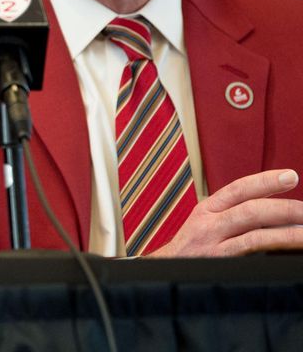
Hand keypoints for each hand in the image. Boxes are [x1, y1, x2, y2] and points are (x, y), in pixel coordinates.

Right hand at [149, 169, 302, 256]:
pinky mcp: (218, 263)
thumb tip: (278, 218)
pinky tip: (291, 248)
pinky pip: (251, 251)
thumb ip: (235, 219)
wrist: (162, 273)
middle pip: (251, 209)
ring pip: (255, 231)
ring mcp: (213, 244)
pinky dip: (274, 245)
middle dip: (284, 207)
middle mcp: (208, 223)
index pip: (238, 189)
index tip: (290, 176)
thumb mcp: (206, 227)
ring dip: (287, 230)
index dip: (265, 181)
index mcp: (207, 210)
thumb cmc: (191, 251)